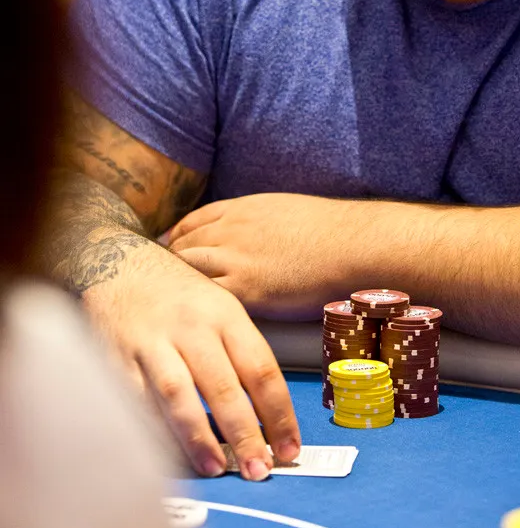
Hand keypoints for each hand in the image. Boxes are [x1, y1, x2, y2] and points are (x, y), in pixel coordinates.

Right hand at [83, 239, 299, 478]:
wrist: (115, 261)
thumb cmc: (177, 295)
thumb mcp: (218, 307)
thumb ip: (239, 354)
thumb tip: (266, 417)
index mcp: (226, 314)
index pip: (262, 369)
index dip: (279, 414)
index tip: (290, 449)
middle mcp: (191, 326)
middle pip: (224, 386)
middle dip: (245, 434)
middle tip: (259, 470)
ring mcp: (152, 341)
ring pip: (179, 395)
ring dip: (199, 438)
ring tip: (217, 468)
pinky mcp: (118, 357)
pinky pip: (137, 400)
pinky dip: (154, 430)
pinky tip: (169, 454)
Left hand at [168, 193, 354, 316]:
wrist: (350, 243)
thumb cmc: (329, 227)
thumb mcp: (284, 208)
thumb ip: (258, 218)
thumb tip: (254, 231)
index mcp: (241, 209)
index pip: (194, 221)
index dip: (178, 237)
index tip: (169, 249)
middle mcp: (231, 231)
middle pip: (184, 246)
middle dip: (170, 263)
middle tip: (160, 283)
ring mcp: (235, 260)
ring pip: (188, 271)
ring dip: (177, 288)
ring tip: (171, 305)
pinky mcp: (247, 290)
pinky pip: (208, 298)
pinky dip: (195, 307)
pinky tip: (192, 319)